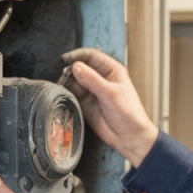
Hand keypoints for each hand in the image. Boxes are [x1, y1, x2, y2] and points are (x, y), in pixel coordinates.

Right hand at [61, 48, 158, 167]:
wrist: (129, 137)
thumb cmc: (129, 114)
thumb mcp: (110, 94)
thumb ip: (92, 80)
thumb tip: (76, 66)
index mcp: (112, 70)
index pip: (91, 56)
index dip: (78, 55)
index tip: (65, 59)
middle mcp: (101, 78)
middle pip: (80, 67)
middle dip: (70, 70)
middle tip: (65, 77)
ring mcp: (92, 90)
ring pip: (74, 80)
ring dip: (67, 82)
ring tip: (64, 88)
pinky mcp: (86, 102)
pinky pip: (73, 93)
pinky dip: (67, 93)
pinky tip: (64, 95)